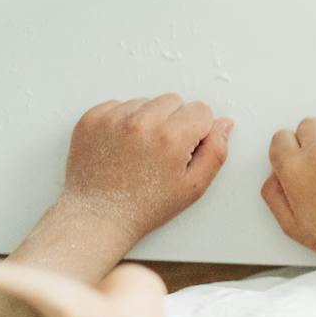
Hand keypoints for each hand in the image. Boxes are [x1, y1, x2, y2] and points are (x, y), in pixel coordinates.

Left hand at [60, 95, 231, 243]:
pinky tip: (122, 146)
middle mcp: (142, 122)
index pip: (200, 110)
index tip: (184, 150)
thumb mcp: (193, 187)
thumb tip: (223, 124)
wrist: (98, 216)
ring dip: (148, 119)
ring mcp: (113, 118)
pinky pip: (118, 105)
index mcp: (171, 138)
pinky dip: (123, 120)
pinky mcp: (92, 118)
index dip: (198, 131)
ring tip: (139, 150)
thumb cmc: (146, 206)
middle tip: (161, 152)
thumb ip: (215, 152)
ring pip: (146, 102)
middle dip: (174, 121)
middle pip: (174, 100)